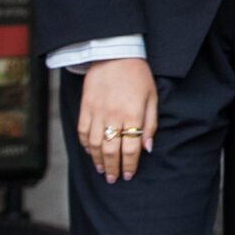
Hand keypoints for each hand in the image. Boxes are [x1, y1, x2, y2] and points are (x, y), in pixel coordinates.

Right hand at [77, 58, 157, 183]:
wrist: (114, 55)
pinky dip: (86, 145)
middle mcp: (113, 116)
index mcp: (132, 114)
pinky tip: (91, 152)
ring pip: (95, 144)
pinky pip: (83, 132)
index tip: (129, 174)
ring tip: (102, 169)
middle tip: (113, 178)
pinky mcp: (85, 108)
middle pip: (111, 150)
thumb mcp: (152, 97)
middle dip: (112, 167)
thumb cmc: (137, 76)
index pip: (131, 147)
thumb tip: (147, 148)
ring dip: (98, 160)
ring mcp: (96, 112)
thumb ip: (150, 124)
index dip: (130, 164)